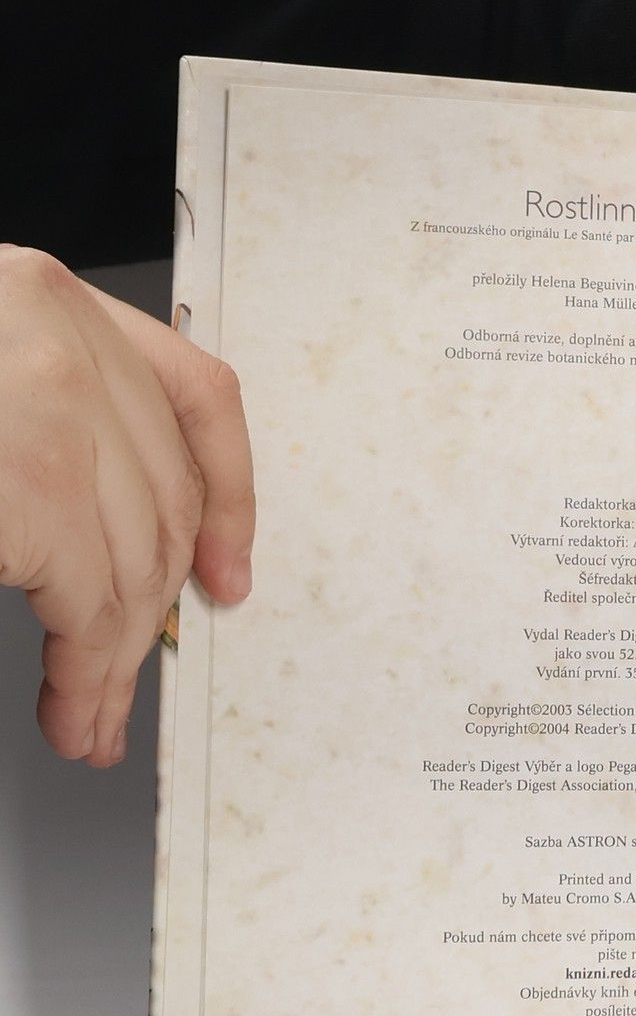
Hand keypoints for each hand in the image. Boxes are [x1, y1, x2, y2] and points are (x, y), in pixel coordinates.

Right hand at [0, 246, 254, 766]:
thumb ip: (39, 432)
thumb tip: (118, 556)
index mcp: (38, 296)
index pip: (197, 398)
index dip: (226, 497)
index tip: (227, 568)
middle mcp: (58, 337)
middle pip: (168, 499)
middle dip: (154, 608)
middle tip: (124, 681)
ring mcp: (48, 403)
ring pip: (137, 559)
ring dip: (116, 659)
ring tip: (89, 719)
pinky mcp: (27, 480)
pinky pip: (90, 598)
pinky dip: (87, 669)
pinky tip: (70, 703)